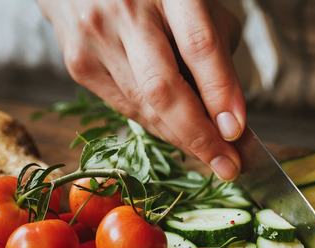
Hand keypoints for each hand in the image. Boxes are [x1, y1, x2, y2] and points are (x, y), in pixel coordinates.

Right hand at [38, 0, 245, 180]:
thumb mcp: (201, 7)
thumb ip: (218, 56)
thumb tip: (231, 118)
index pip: (199, 46)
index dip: (220, 93)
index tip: (237, 132)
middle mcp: (126, 11)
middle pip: (163, 88)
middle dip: (199, 136)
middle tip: (229, 166)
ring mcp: (95, 37)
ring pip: (144, 107)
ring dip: (182, 138)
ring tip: (214, 155)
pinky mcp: (78, 62)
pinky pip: (125, 108)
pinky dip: (157, 127)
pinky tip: (179, 134)